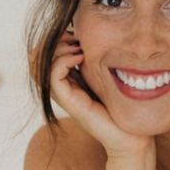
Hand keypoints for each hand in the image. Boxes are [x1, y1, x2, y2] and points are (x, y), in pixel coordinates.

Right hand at [49, 28, 151, 160]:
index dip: (56, 38)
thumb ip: (98, 59)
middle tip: (76, 37)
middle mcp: (63, 87)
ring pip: (41, 66)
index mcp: (69, 79)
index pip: (45, 53)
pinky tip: (80, 56)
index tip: (76, 32)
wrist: (133, 137)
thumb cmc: (125, 107)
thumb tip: (92, 35)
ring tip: (78, 46)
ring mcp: (65, 96)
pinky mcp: (71, 104)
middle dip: (54, 41)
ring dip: (57, 49)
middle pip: (36, 58)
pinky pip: (54, 78)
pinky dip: (63, 61)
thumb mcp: (109, 75)